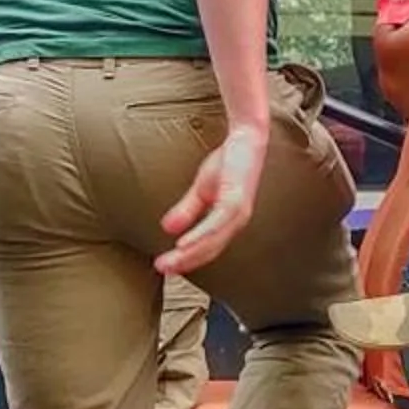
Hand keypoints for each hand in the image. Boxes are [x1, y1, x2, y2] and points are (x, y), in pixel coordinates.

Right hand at [158, 121, 266, 276]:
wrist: (246, 138)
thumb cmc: (229, 164)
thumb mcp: (202, 190)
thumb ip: (188, 210)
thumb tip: (168, 229)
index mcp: (228, 221)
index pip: (207, 247)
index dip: (187, 260)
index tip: (165, 268)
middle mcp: (236, 220)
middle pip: (210, 248)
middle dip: (186, 262)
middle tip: (163, 269)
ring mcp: (238, 210)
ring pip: (213, 240)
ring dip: (190, 254)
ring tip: (170, 263)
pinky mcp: (236, 197)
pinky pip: (217, 222)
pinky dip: (201, 234)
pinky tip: (184, 243)